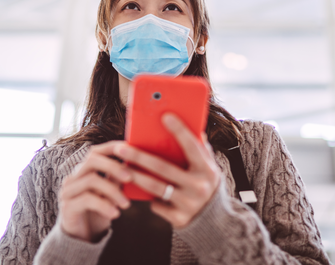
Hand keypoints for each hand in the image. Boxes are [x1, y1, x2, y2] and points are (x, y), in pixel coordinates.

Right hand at [59, 141, 131, 241]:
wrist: (81, 237)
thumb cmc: (98, 212)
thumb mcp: (111, 194)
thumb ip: (117, 179)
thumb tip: (135, 165)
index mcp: (84, 170)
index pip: (96, 151)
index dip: (112, 147)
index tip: (130, 149)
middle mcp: (74, 177)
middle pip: (91, 160)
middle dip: (113, 166)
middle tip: (130, 177)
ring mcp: (68, 190)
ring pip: (91, 180)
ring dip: (113, 191)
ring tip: (126, 204)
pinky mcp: (67, 206)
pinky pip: (87, 200)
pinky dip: (104, 205)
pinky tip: (115, 214)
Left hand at [113, 113, 220, 228]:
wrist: (214, 219)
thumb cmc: (205, 183)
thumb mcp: (209, 166)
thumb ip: (201, 148)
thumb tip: (194, 125)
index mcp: (207, 169)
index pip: (192, 146)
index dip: (179, 130)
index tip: (165, 116)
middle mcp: (199, 186)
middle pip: (163, 168)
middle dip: (139, 157)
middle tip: (120, 147)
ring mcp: (189, 204)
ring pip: (155, 187)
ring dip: (135, 176)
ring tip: (120, 167)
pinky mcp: (180, 219)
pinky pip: (157, 205)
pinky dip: (147, 198)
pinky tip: (137, 191)